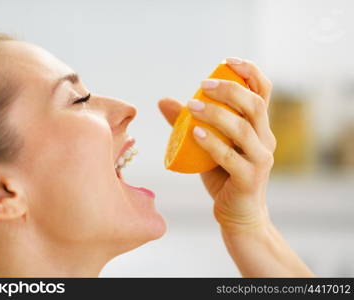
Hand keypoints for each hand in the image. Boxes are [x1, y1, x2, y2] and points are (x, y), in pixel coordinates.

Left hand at [158, 58, 275, 233]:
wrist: (239, 215)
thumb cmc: (223, 176)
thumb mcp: (207, 145)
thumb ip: (189, 122)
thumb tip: (164, 101)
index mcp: (259, 127)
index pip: (263, 91)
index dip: (249, 72)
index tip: (226, 61)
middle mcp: (266, 140)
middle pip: (255, 105)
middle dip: (230, 89)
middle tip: (202, 85)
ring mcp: (260, 160)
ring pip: (243, 129)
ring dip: (217, 114)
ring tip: (192, 106)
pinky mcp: (249, 179)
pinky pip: (231, 157)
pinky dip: (212, 143)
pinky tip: (195, 132)